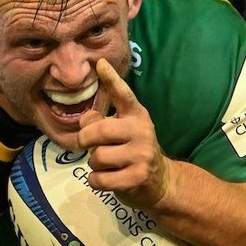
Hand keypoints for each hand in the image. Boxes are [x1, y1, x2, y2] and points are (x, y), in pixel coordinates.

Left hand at [77, 59, 172, 209]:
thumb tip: (85, 120)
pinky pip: (100, 178)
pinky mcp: (137, 178)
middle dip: (85, 139)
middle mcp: (142, 131)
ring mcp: (141, 155)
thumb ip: (101, 122)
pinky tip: (107, 179)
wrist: (160, 182)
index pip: (123, 95)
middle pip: (100, 130)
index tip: (99, 63)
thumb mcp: (120, 132)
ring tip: (106, 165)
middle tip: (85, 145)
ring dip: (94, 164)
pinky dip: (96, 181)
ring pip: (98, 157)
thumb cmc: (133, 152)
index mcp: (136, 115)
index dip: (111, 79)